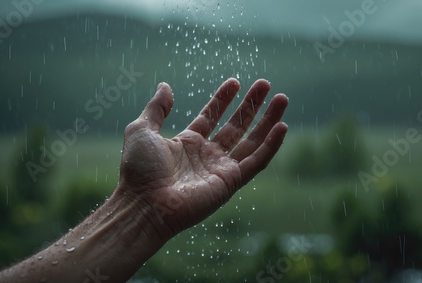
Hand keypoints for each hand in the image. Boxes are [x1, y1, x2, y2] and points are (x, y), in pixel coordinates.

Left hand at [117, 78, 287, 240]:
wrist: (145, 203)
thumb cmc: (139, 170)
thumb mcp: (142, 129)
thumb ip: (157, 108)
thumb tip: (165, 85)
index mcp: (187, 143)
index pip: (211, 116)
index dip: (223, 99)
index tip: (234, 82)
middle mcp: (207, 155)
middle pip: (236, 125)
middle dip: (251, 105)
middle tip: (265, 84)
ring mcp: (221, 169)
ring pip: (252, 141)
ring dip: (268, 121)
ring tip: (282, 99)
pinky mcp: (231, 182)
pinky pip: (256, 162)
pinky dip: (271, 146)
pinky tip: (282, 127)